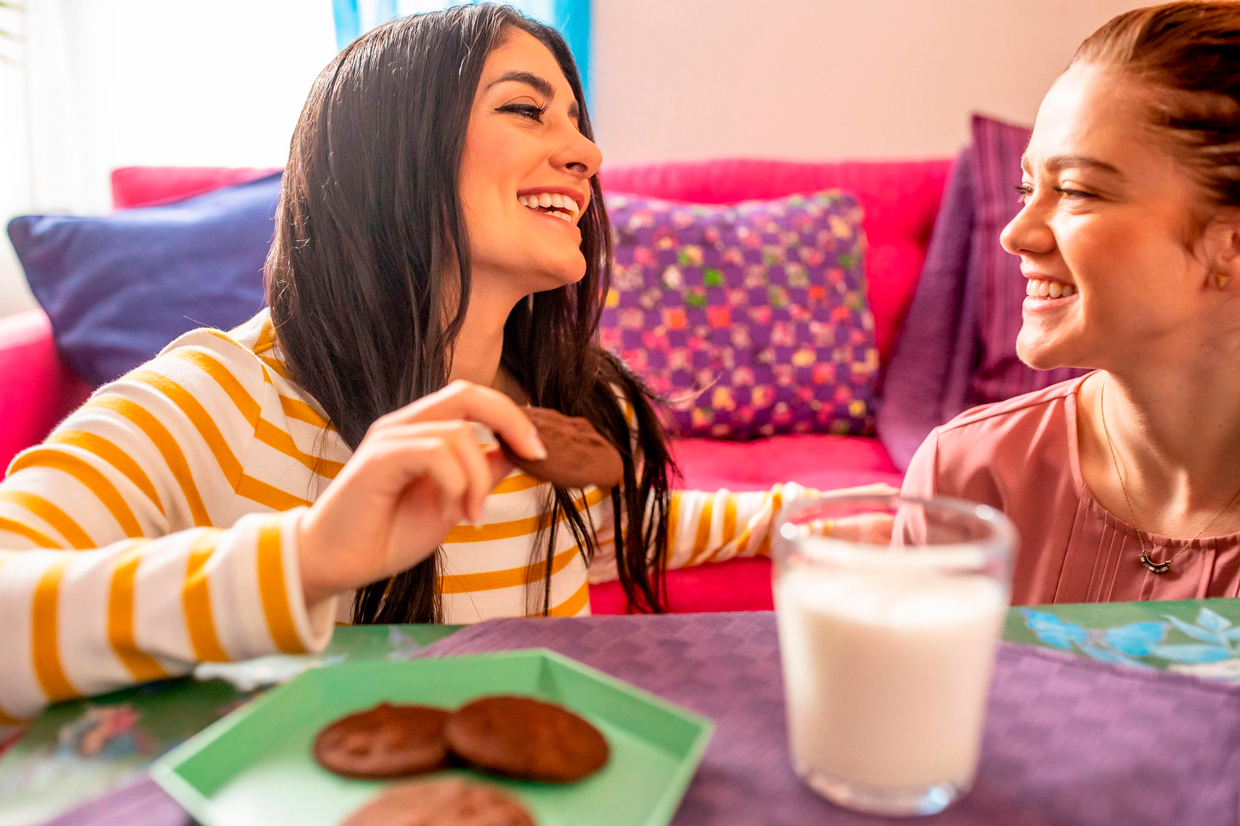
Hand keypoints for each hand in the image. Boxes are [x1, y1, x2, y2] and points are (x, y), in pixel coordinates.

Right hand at [296, 380, 547, 606]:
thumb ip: (480, 474)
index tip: (541, 452)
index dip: (513, 417)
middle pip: (468, 393)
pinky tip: (452, 514)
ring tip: (472, 517)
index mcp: (422, 430)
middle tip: (535, 455)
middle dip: (511, 420)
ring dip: (478, 481)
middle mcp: (405, 425)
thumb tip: (518, 452)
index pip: (474, 399)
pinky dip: (456, 485)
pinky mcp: (378, 459)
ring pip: (459, 434)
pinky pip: (434, 453)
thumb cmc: (388, 534)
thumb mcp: (453, 502)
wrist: (337, 563)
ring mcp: (390, 438)